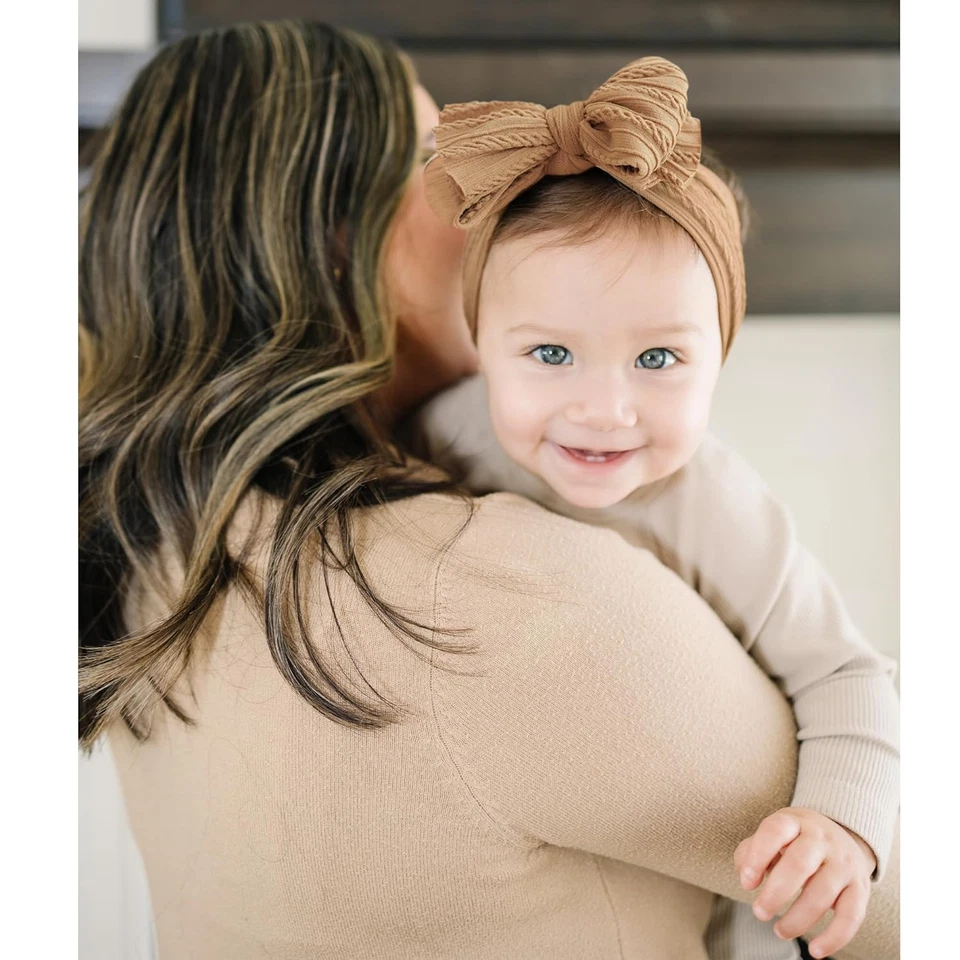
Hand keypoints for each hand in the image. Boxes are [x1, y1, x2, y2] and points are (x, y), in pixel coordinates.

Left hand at [734, 807, 876, 958]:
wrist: (840, 836)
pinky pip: (852, 916)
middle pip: (800, 863)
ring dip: (799, 918)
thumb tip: (746, 877)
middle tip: (759, 912)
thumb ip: (751, 852)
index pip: (775, 831)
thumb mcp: (771, 837)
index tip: (746, 883)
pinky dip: (834, 937)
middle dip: (777, 892)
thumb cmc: (793, 841)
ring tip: (779, 931)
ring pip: (823, 892)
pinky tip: (815, 951)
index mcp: (795, 821)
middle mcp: (822, 838)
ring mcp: (844, 862)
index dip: (758, 856)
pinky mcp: (860, 888)